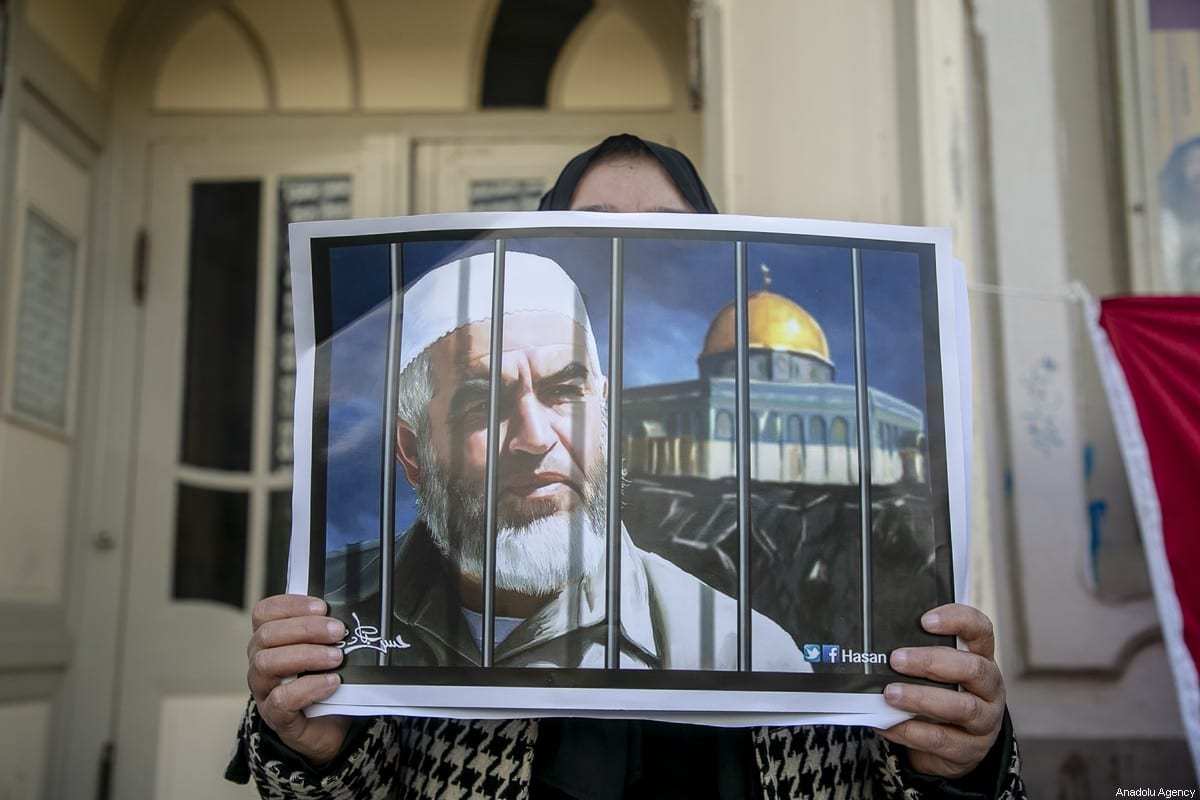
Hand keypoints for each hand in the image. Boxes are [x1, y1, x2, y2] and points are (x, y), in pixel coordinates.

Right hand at [247, 594, 350, 765]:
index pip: (264, 612)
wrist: (330, 727)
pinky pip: (280, 699)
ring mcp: (263, 691)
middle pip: (266, 635)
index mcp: (270, 640)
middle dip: (305, 629)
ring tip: (337, 657)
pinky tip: (332, 682)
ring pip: (267, 664)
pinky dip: (308, 687)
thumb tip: (352, 608)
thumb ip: (329, 632)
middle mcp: (260, 662)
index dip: (290, 605)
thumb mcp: (327, 650)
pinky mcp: (275, 717)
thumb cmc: (327, 680)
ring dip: (305, 655)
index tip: (322, 606)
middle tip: (338, 632)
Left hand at [880, 603, 1005, 778]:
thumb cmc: (941, 694)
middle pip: (972, 668)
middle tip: (896, 660)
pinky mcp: (971, 749)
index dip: (957, 620)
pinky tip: (887, 724)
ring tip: (890, 694)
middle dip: (931, 662)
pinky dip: (910, 731)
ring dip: (921, 698)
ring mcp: (985, 720)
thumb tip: (878, 648)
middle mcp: (989, 687)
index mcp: (981, 657)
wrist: (955, 743)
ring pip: (962, 707)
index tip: (925, 620)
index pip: (980, 630)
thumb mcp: (937, 672)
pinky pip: (941, 739)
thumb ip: (919, 657)